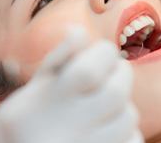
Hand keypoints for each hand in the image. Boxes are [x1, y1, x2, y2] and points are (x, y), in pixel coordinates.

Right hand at [0, 28, 142, 142]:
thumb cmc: (27, 120)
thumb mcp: (35, 86)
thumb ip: (58, 57)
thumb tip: (78, 29)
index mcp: (51, 100)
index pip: (89, 70)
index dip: (104, 53)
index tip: (102, 52)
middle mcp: (70, 128)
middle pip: (116, 92)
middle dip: (121, 73)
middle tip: (112, 72)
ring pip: (128, 116)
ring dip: (123, 103)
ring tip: (106, 104)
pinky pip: (133, 141)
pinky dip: (127, 130)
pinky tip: (108, 128)